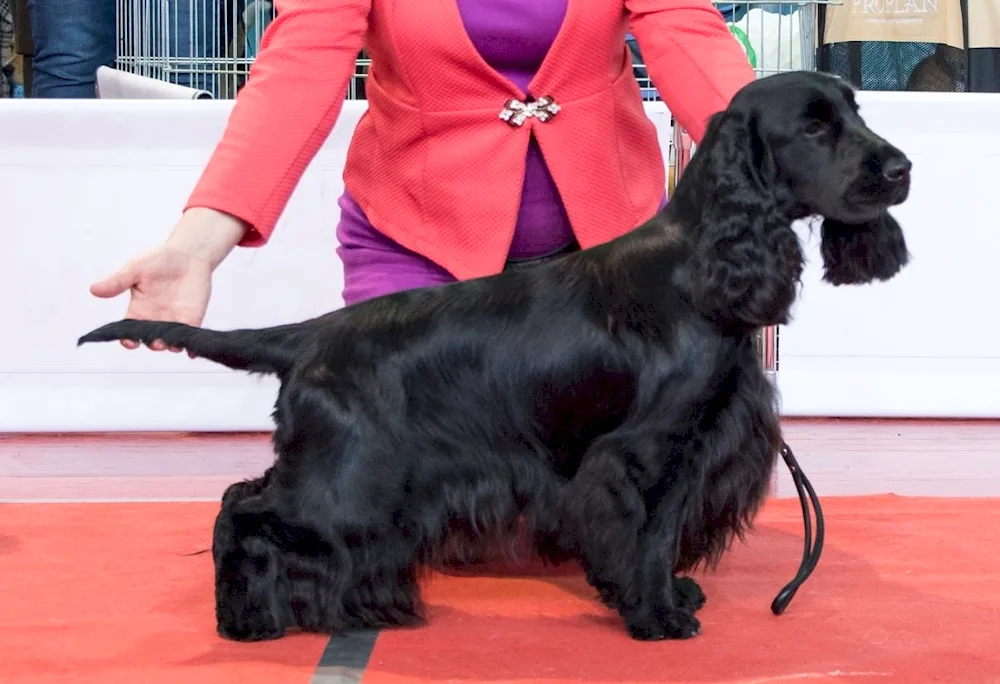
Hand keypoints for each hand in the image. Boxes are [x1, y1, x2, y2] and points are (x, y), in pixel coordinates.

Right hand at [88, 207, 246, 352]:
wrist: (188, 254)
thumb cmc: (160, 260)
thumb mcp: (135, 269)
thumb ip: (117, 282)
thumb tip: (93, 289)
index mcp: (138, 310)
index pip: (129, 331)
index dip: (127, 339)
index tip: (129, 341)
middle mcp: (154, 319)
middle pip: (150, 340)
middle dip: (152, 344)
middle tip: (155, 342)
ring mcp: (174, 321)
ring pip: (170, 342)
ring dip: (170, 346)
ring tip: (171, 344)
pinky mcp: (192, 320)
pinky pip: (190, 337)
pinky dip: (191, 347)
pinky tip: (192, 351)